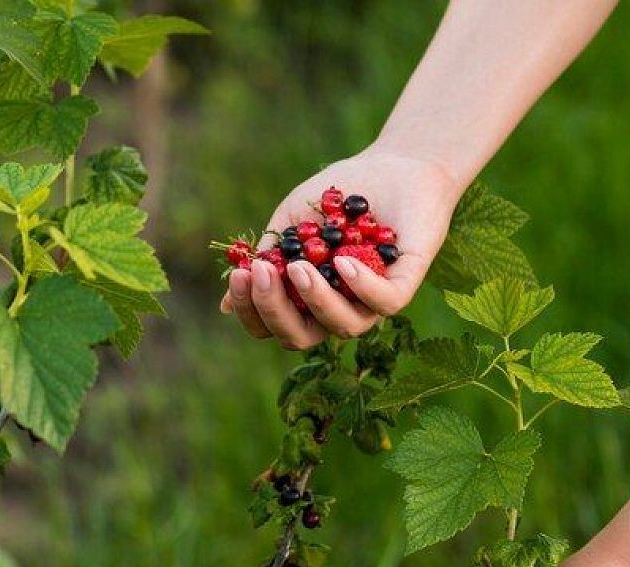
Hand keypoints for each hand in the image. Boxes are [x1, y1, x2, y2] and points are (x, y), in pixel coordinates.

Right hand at [221, 145, 460, 348]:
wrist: (388, 165)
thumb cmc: (333, 197)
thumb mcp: (289, 225)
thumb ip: (265, 260)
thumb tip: (225, 305)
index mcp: (305, 301)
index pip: (272, 326)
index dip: (250, 311)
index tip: (240, 276)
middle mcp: (337, 309)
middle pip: (300, 337)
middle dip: (274, 310)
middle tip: (262, 273)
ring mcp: (371, 301)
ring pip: (342, 327)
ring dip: (315, 299)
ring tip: (300, 265)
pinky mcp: (404, 284)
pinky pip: (384, 303)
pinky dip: (360, 286)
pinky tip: (341, 261)